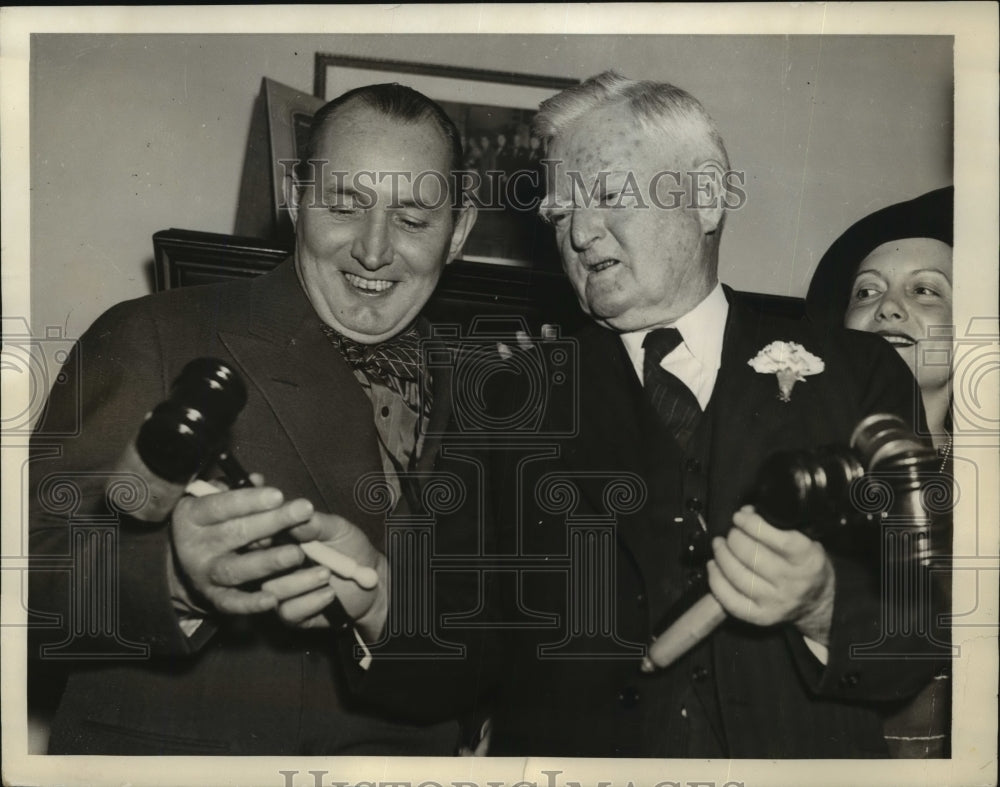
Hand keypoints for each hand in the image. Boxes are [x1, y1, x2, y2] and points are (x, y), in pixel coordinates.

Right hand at [171, 486, 311, 614]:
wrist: (196, 561)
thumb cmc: (222, 521)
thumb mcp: (226, 500)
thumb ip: (243, 490)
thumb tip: (258, 481)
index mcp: (193, 515)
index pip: (220, 506)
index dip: (249, 500)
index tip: (278, 495)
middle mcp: (194, 546)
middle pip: (234, 534)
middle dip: (271, 522)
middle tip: (303, 512)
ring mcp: (204, 575)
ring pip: (236, 570)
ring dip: (267, 562)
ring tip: (297, 554)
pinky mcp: (216, 600)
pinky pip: (233, 603)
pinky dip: (251, 603)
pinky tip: (274, 599)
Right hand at [261, 512, 387, 640]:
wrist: (372, 583)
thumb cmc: (350, 549)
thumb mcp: (336, 529)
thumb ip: (314, 522)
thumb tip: (293, 512)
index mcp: (278, 538)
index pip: (256, 533)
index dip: (263, 532)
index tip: (278, 528)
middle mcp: (272, 565)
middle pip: (251, 564)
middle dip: (272, 559)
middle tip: (299, 555)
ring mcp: (279, 590)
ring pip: (272, 590)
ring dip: (300, 582)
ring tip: (326, 574)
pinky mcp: (290, 614)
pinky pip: (288, 611)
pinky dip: (311, 601)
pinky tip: (329, 594)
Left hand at [707, 505, 835, 644]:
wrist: (817, 602)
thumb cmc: (805, 564)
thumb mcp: (806, 540)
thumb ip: (780, 526)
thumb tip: (745, 513)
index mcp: (808, 560)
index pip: (779, 540)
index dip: (753, 525)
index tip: (740, 516)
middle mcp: (792, 583)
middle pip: (752, 556)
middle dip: (734, 538)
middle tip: (731, 532)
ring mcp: (775, 602)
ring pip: (737, 576)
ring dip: (721, 555)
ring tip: (719, 544)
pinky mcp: (761, 617)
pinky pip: (730, 600)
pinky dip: (716, 580)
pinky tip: (713, 566)